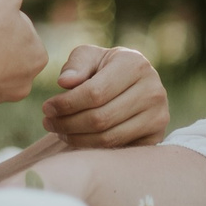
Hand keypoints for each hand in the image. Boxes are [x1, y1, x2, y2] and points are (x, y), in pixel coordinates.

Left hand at [41, 45, 170, 146]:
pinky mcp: (156, 136)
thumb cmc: (105, 68)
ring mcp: (158, 115)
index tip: (46, 107)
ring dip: (76, 138)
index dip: (66, 104)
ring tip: (59, 131)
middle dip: (67, 123)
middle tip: (48, 122)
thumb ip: (76, 65)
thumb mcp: (90, 57)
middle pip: (100, 118)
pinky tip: (77, 138)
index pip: (94, 93)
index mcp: (135, 64)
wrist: (135, 83)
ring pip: (108, 137)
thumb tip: (65, 83)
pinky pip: (118, 148)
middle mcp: (153, 90)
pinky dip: (93, 147)